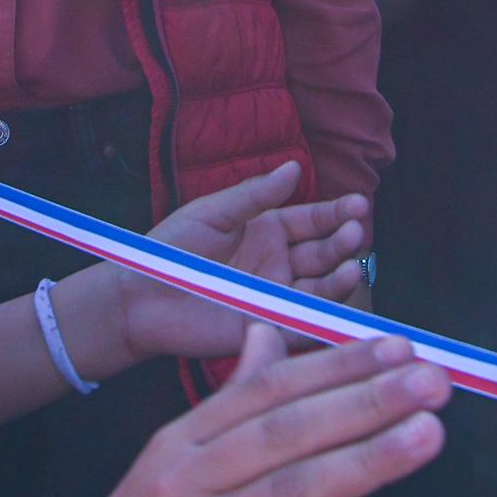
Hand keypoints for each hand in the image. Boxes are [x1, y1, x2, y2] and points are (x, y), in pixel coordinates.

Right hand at [51, 328, 443, 496]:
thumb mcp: (169, 462)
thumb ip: (227, 404)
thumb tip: (267, 336)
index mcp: (181, 441)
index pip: (267, 390)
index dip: (336, 366)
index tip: (401, 349)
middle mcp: (185, 479)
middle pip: (285, 431)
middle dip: (365, 401)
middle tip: (435, 383)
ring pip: (291, 491)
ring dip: (366, 460)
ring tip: (428, 436)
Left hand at [85, 163, 373, 370]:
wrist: (138, 297)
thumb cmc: (170, 249)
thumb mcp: (212, 213)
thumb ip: (253, 195)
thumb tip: (295, 167)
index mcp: (269, 231)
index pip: (314, 220)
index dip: (337, 213)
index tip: (358, 205)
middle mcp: (279, 264)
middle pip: (323, 253)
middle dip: (343, 243)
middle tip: (355, 234)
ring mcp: (275, 297)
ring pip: (319, 289)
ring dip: (339, 279)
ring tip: (351, 268)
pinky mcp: (265, 328)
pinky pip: (299, 325)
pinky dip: (320, 319)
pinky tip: (334, 306)